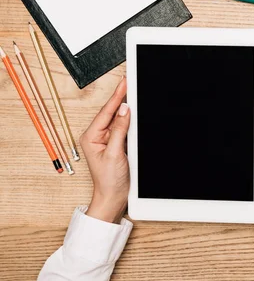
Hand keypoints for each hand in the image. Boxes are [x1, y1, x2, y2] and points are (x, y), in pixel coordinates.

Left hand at [80, 78, 130, 223]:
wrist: (114, 198)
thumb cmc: (109, 181)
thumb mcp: (114, 153)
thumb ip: (119, 130)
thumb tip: (124, 110)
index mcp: (91, 137)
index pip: (106, 112)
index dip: (117, 96)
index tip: (124, 83)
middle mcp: (98, 137)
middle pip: (112, 112)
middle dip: (121, 97)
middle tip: (131, 82)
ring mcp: (108, 140)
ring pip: (120, 119)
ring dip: (127, 108)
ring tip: (134, 92)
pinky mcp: (117, 145)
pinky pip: (125, 128)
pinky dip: (131, 120)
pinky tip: (136, 112)